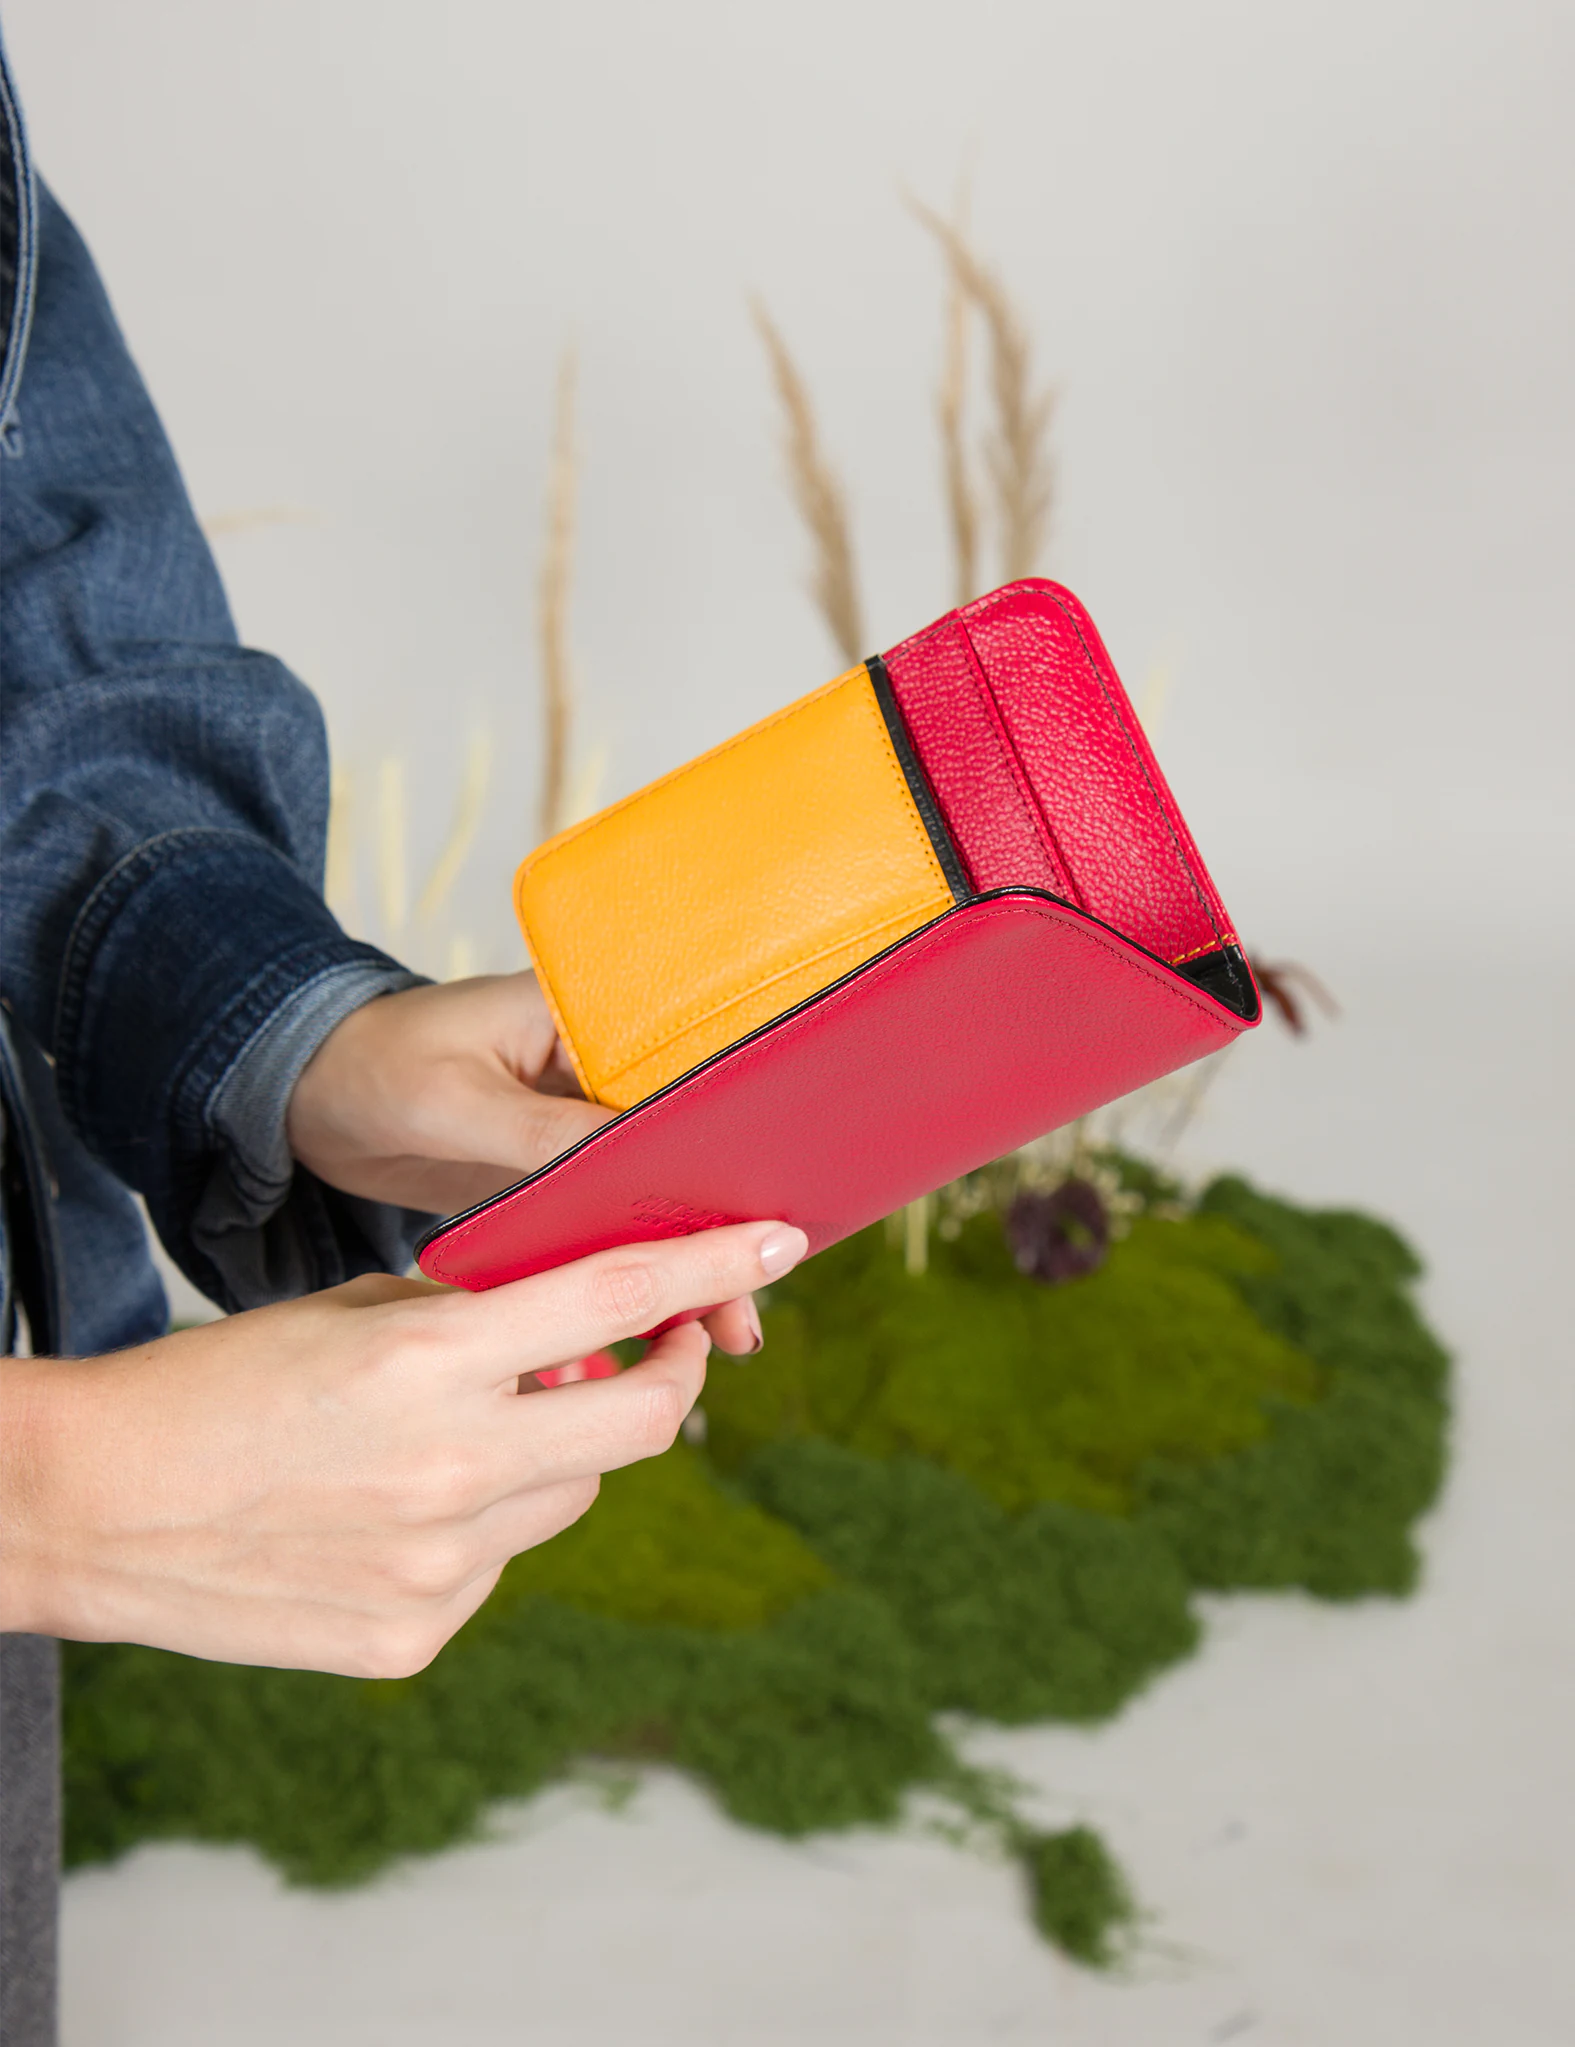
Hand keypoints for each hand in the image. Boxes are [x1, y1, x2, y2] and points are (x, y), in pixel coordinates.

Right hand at [0, 1221, 807, 1674]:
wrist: (93, 1508)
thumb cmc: (218, 1385)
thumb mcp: (355, 1311)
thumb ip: (480, 1321)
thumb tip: (579, 1343)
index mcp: (430, 1356)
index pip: (617, 1297)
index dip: (712, 1266)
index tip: (778, 1244)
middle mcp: (456, 1465)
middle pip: (640, 1421)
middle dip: (670, 1373)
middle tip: (662, 1345)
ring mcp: (441, 1566)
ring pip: (572, 1495)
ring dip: (553, 1453)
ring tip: (454, 1434)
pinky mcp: (418, 1637)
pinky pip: (503, 1566)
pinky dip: (482, 1528)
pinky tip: (394, 1514)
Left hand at [288, 971, 764, 1353]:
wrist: (306, 1094)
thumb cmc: (372, 1064)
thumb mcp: (454, 1098)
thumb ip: (541, 1135)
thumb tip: (630, 1170)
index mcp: (591, 1018)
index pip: (681, 1081)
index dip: (723, 1151)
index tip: (754, 1220)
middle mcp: (600, 1069)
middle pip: (685, 1148)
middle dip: (718, 1225)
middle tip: (745, 1302)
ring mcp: (580, 1125)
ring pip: (655, 1195)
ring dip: (686, 1259)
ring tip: (724, 1333)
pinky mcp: (553, 1173)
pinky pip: (609, 1221)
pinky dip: (634, 1268)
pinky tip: (662, 1323)